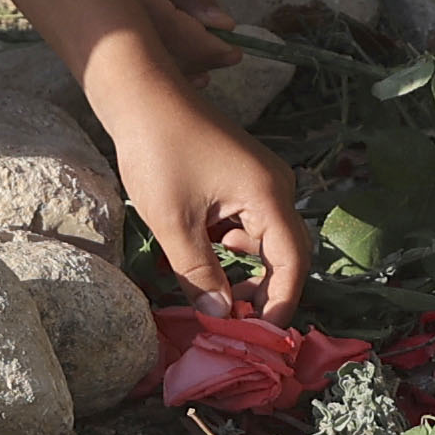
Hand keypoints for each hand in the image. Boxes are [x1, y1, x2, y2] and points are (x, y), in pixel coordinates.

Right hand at [46, 0, 233, 52]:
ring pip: (132, 53)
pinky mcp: (80, 15)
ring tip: (204, 63)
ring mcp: (82, 13)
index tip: (237, 51)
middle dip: (190, 62)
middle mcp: (94, 4)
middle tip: (226, 60)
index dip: (206, 47)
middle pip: (148, 53)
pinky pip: (118, 42)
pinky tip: (173, 50)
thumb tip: (221, 26)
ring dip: (169, 62)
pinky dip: (148, 49)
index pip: (168, 31)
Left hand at [89, 64, 309, 314]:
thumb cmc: (158, 152)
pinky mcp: (242, 177)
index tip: (260, 339)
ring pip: (264, 240)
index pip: (292, 263)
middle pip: (285, 253)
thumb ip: (199, 273)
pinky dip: (229, 246)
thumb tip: (219, 316)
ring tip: (208, 290)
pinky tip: (201, 251)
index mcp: (268, 196)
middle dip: (263, 292)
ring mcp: (260, 180)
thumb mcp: (174, 223)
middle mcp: (275, 187)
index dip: (280, 305)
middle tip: (231, 324)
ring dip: (242, 269)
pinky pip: (248, 223)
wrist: (142, 95)